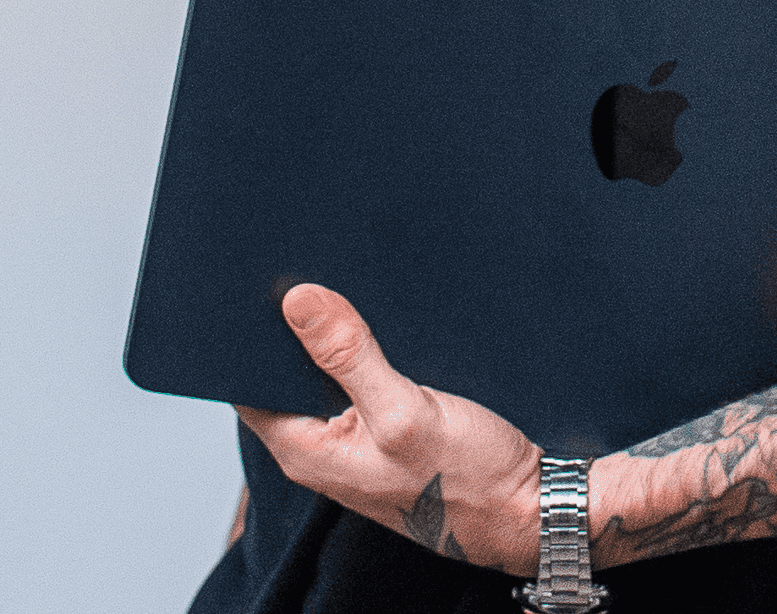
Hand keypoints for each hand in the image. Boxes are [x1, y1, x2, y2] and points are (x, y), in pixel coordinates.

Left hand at [236, 283, 544, 574]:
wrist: (527, 509)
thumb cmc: (467, 480)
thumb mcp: (405, 412)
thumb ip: (349, 357)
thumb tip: (298, 301)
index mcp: (306, 451)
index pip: (250, 386)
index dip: (249, 336)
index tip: (259, 286)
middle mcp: (322, 447)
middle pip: (286, 374)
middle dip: (294, 326)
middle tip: (307, 267)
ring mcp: (355, 439)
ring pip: (325, 372)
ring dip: (334, 333)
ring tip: (344, 281)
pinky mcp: (387, 428)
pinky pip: (359, 377)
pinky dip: (365, 346)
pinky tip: (382, 318)